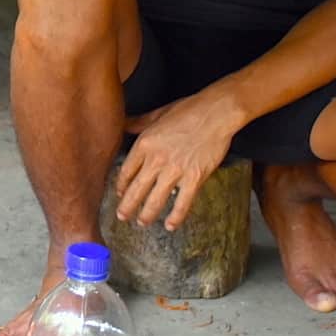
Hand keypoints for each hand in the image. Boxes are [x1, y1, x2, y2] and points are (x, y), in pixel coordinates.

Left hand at [115, 92, 239, 230]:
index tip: (119, 193)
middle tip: (122, 217)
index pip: (127, 170)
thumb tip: (123, 124)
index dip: (121, 185)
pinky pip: (183, 202)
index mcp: (145, 143)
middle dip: (127, 206)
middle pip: (137, 189)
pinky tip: (170, 225)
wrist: (215, 113)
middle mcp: (157, 159)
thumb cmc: (187, 110)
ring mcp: (176, 170)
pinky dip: (176, 216)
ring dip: (147, 214)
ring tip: (142, 223)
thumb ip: (138, 123)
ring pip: (156, 199)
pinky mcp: (195, 177)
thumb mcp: (157, 114)